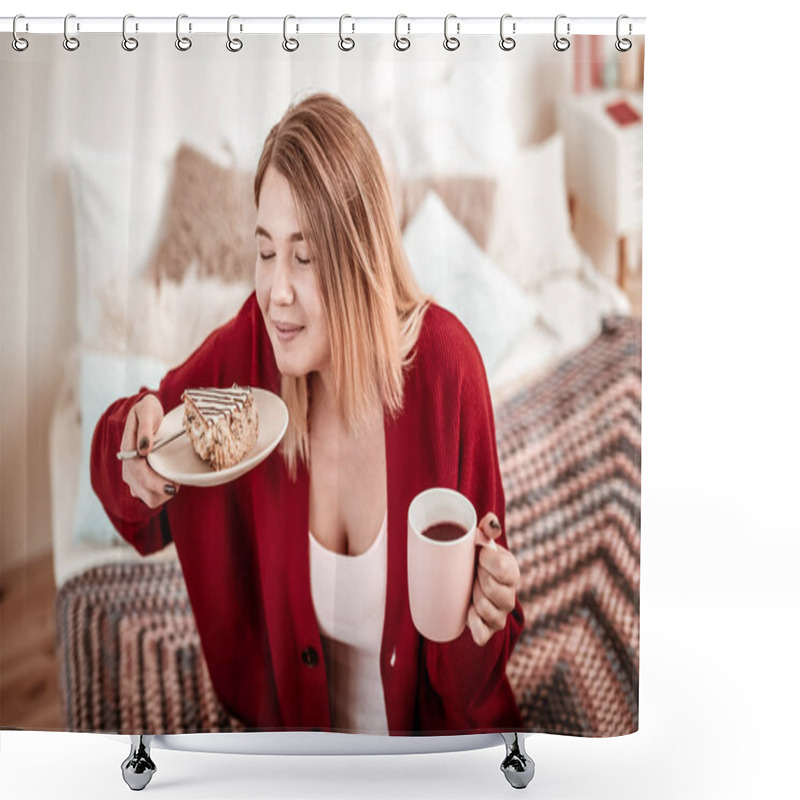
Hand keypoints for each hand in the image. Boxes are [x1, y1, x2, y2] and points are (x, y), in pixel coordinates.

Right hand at [120, 393, 180, 507]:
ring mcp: (133, 475)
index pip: (139, 474)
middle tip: (177, 481)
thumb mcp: (147, 412)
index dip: (155, 484)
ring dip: (162, 493)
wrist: (145, 413)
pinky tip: (170, 479)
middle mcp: (128, 467)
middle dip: (161, 492)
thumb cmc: (147, 411)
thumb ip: (145, 429)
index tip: (172, 488)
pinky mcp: (140, 479)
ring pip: (147, 497)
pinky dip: (161, 491)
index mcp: (128, 452)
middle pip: (143, 492)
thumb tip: (144, 449)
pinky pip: (151, 494)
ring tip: (174, 479)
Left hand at [467, 512, 520, 646]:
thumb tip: (490, 520)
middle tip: (472, 573)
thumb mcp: (481, 541)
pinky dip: (472, 623)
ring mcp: (500, 614)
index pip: (504, 568)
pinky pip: (482, 634)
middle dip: (477, 579)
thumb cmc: (475, 559)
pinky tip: (468, 611)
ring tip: (470, 589)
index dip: (486, 561)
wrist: (468, 582)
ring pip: (485, 610)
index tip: (477, 555)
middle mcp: (510, 595)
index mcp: (511, 570)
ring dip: (473, 599)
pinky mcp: (489, 630)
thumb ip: (487, 528)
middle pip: (492, 589)